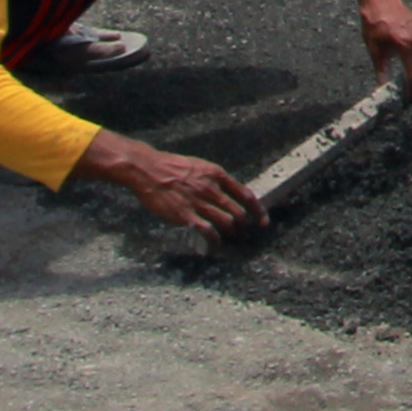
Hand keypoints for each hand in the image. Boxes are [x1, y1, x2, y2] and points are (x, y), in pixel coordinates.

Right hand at [75, 130, 262, 238]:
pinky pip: (207, 230)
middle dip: (245, 226)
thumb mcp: (200, 167)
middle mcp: (212, 189)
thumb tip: (229, 193)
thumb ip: (216, 180)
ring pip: (227, 222)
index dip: (258, 210)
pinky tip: (215, 243)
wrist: (148, 170)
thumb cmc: (172, 167)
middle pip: (239, 212)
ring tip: (232, 239)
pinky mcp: (185, 215)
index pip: (246, 194)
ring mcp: (199, 202)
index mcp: (217, 175)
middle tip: (245, 233)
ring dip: (233, 233)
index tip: (263, 220)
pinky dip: (215, 239)